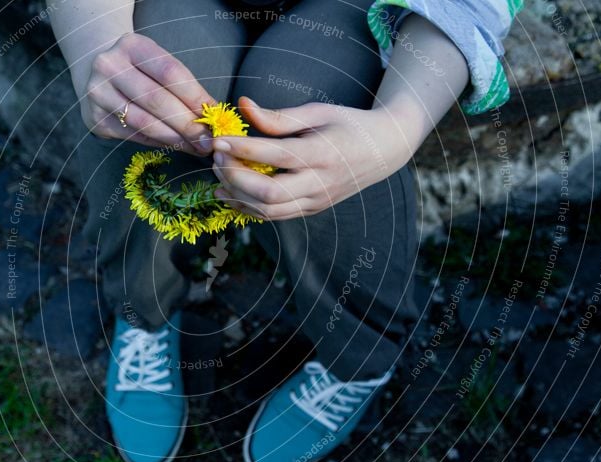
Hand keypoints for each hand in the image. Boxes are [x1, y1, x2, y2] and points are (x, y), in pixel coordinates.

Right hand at [82, 33, 214, 154]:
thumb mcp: (156, 63)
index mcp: (132, 46)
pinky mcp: (96, 119)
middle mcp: (110, 67)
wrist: (95, 70)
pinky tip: (176, 146)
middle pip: (157, 100)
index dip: (195, 97)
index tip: (215, 116)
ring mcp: (99, 94)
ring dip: (175, 139)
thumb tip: (212, 113)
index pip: (170, 73)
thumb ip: (181, 84)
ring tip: (196, 148)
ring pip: (145, 123)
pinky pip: (134, 135)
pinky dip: (159, 143)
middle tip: (209, 141)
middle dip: (188, 125)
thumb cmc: (139, 68)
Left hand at [210, 97, 417, 219]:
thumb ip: (279, 116)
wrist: (384, 150)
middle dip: (235, 177)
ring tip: (218, 175)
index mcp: (323, 153)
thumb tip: (242, 105)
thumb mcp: (318, 111)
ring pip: (268, 211)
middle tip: (216, 158)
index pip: (276, 156)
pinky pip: (274, 216)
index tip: (218, 140)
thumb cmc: (349, 124)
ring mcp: (316, 201)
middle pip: (269, 193)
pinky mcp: (310, 210)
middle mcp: (320, 183)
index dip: (243, 150)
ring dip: (237, 195)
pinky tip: (229, 193)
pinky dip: (247, 207)